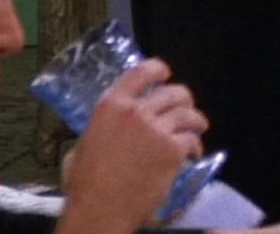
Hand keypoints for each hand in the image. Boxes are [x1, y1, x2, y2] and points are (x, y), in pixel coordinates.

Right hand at [57, 59, 207, 231]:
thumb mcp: (82, 145)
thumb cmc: (85, 183)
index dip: (159, 70)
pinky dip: (196, 147)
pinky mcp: (173, 149)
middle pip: (174, 92)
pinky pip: (192, 139)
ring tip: (196, 130)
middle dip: (183, 101)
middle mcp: (136, 111)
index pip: (143, 71)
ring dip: (195, 122)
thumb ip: (101, 128)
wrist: (100, 210)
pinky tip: (193, 155)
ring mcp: (157, 129)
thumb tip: (108, 128)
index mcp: (111, 105)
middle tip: (183, 112)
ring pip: (189, 114)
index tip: (165, 74)